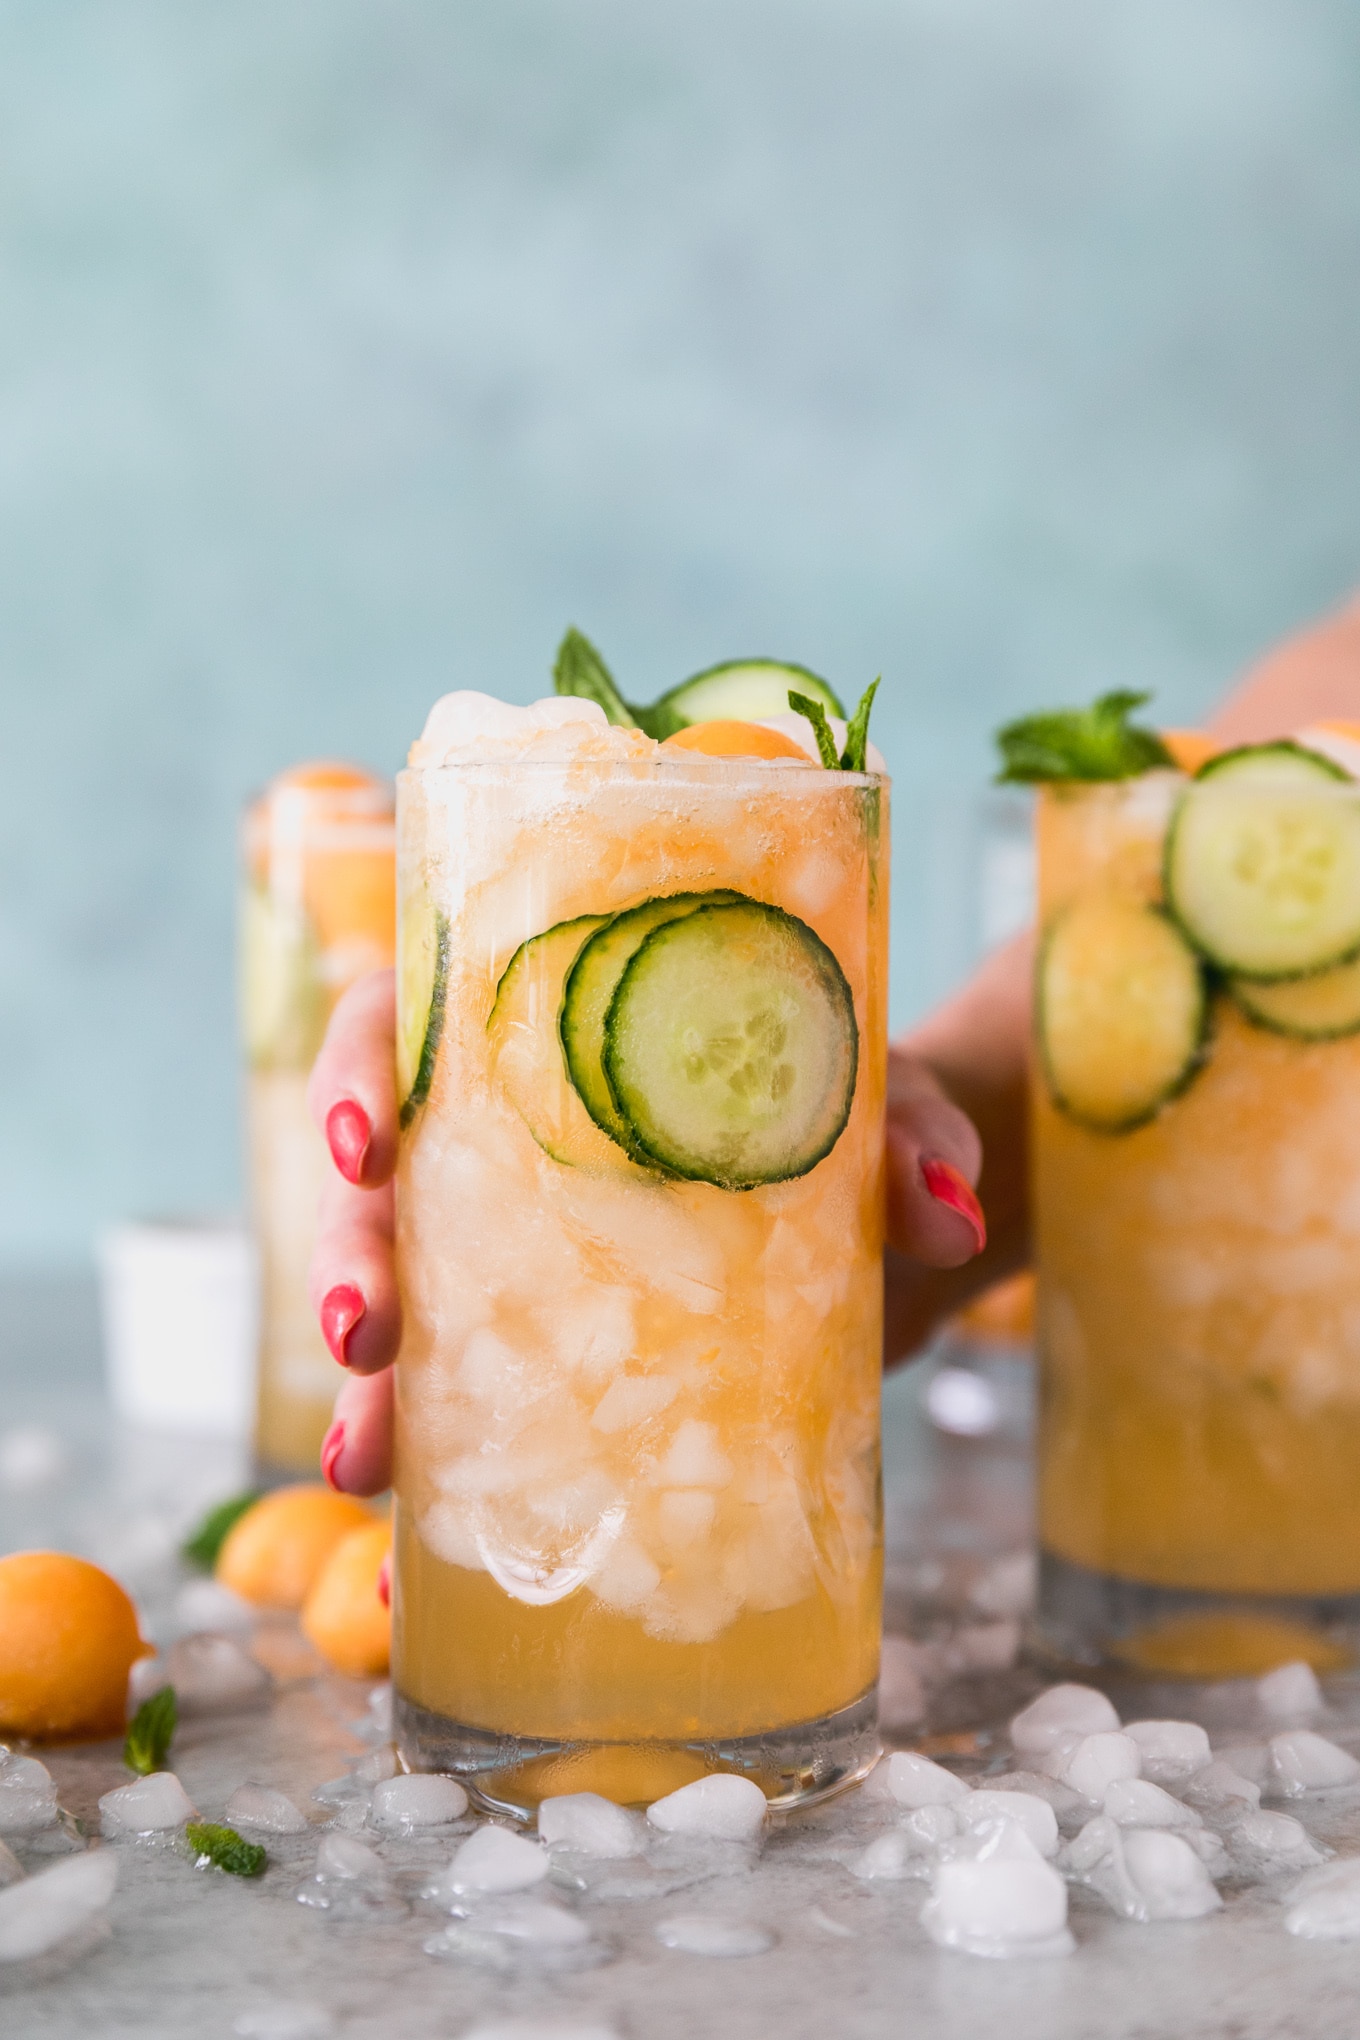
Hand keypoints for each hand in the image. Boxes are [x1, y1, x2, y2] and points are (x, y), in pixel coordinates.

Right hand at [306, 970, 988, 1494]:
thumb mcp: (888, 1108)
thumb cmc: (864, 1122)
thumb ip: (913, 1138)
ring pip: (394, 1308)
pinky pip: (457, 1418)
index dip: (357, 1074)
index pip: (409, 1021)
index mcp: (548, 1037)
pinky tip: (412, 1574)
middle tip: (366, 1330)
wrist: (894, 1230)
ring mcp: (512, 1264)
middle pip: (377, 1183)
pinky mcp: (544, 1364)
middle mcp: (505, 1146)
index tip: (368, 1144)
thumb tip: (945, 1214)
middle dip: (349, 1255)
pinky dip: (434, 1490)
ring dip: (364, 1389)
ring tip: (364, 1464)